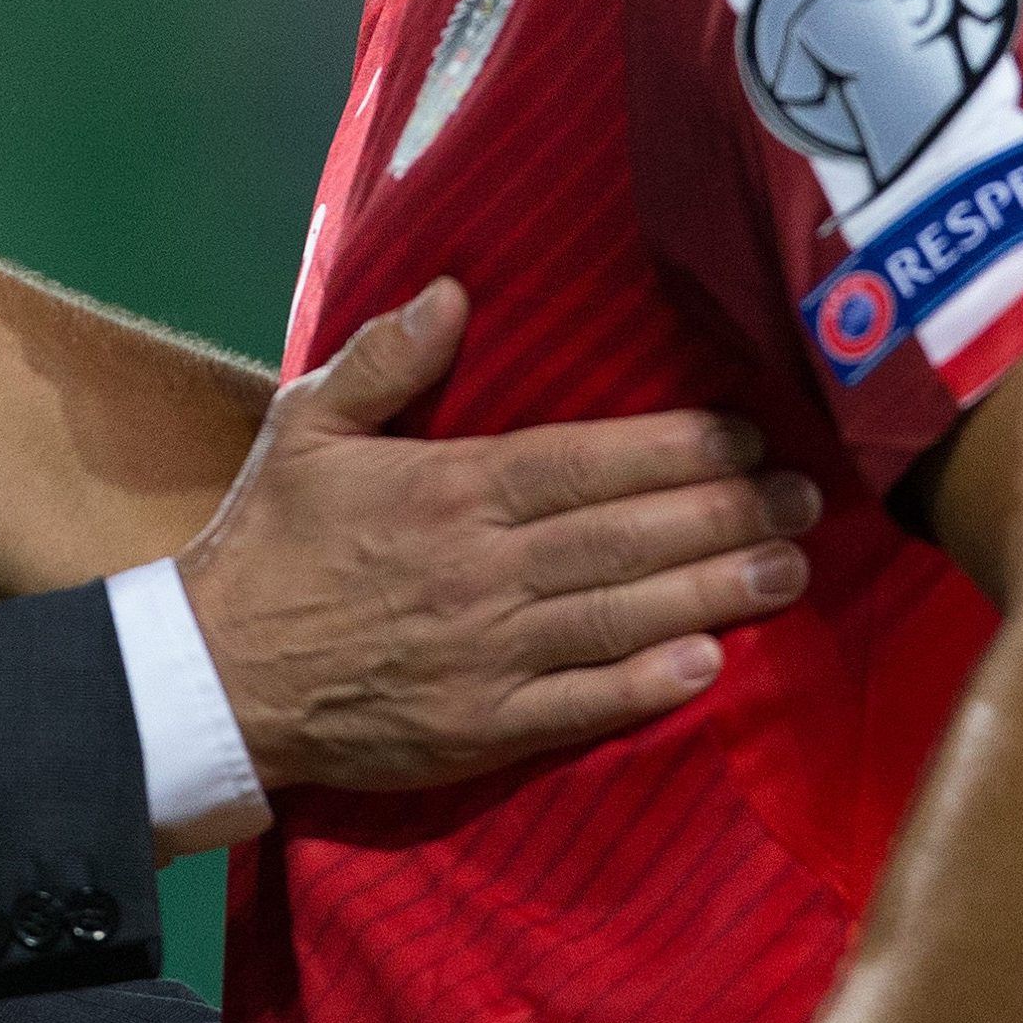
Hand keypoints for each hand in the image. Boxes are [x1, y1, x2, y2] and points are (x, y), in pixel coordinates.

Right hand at [174, 279, 815, 829]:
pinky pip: (586, 706)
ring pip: (623, 616)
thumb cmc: (267, 539)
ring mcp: (489, 656)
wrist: (216, 674)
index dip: (673, 450)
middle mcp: (482, 570)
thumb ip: (383, 360)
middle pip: (625, 537)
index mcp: (447, 490)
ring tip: (791, 570)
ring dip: (715, 593)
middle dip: (725, 514)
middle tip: (805, 499)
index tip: (744, 434)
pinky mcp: (484, 729)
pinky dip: (651, 685)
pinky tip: (711, 664)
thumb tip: (452, 293)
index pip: (583, 463)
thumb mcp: (304, 425)